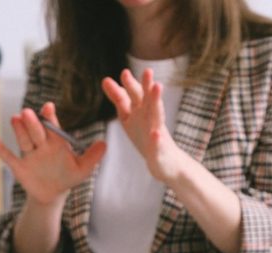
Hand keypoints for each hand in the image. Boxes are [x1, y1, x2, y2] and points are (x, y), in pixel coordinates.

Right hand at [0, 102, 106, 206]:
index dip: (50, 117)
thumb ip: (92, 156)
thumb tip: (105, 144)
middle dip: (33, 123)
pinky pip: (8, 156)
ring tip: (15, 118)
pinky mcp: (19, 166)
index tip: (48, 107)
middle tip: (28, 113)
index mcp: (56, 142)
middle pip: (36, 132)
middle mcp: (41, 145)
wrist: (53, 193)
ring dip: (19, 130)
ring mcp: (29, 155)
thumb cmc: (68, 177)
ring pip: (23, 140)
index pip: (52, 127)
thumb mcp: (83, 169)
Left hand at [101, 69, 185, 183]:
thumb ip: (120, 98)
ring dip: (157, 102)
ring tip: (158, 88)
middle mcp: (150, 118)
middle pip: (147, 100)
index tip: (123, 73)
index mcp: (140, 111)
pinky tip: (155, 135)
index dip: (128, 85)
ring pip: (157, 115)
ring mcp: (156, 132)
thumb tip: (105, 80)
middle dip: (146, 86)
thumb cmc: (146, 136)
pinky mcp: (160, 150)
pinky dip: (157, 140)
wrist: (165, 162)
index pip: (133, 95)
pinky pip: (158, 145)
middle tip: (147, 71)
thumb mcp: (130, 116)